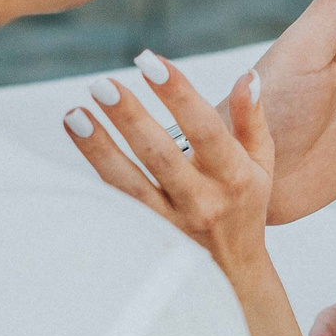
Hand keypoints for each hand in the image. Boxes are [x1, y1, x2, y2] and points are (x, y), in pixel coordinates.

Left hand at [63, 52, 274, 278]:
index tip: (151, 62)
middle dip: (130, 117)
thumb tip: (246, 76)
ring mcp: (172, 221)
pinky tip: (77, 136)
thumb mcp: (260, 163)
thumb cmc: (245, 204)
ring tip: (75, 113)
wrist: (232, 273)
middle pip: (161, 155)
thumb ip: (252, 119)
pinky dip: (96, 168)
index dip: (178, 94)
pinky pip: (117, 200)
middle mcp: (202, 200)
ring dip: (99, 147)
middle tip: (103, 84)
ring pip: (129, 183)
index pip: (206, 129)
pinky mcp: (147, 234)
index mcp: (234, 176)